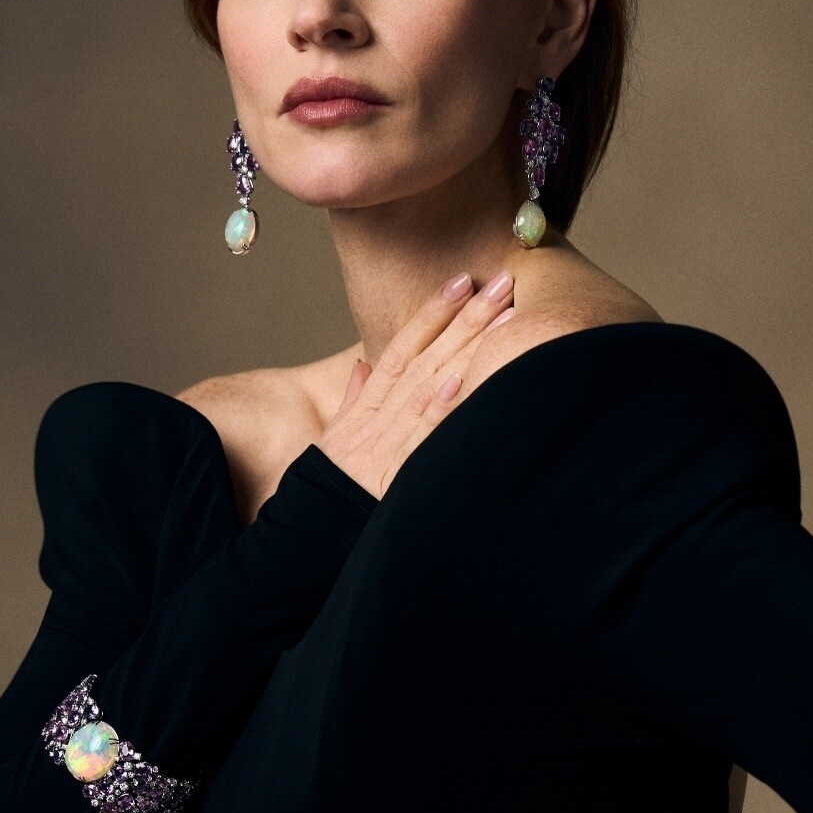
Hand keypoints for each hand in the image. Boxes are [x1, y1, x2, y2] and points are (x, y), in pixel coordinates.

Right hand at [316, 271, 515, 498]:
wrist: (308, 532)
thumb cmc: (330, 487)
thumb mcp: (337, 440)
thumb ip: (354, 400)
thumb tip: (363, 365)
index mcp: (367, 408)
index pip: (403, 350)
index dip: (431, 313)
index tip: (461, 280)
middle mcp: (378, 418)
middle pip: (426, 358)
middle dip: (466, 317)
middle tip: (502, 282)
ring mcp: (386, 444)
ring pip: (430, 387)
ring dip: (467, 349)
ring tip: (505, 317)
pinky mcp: (393, 476)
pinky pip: (419, 440)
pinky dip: (438, 410)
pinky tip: (460, 381)